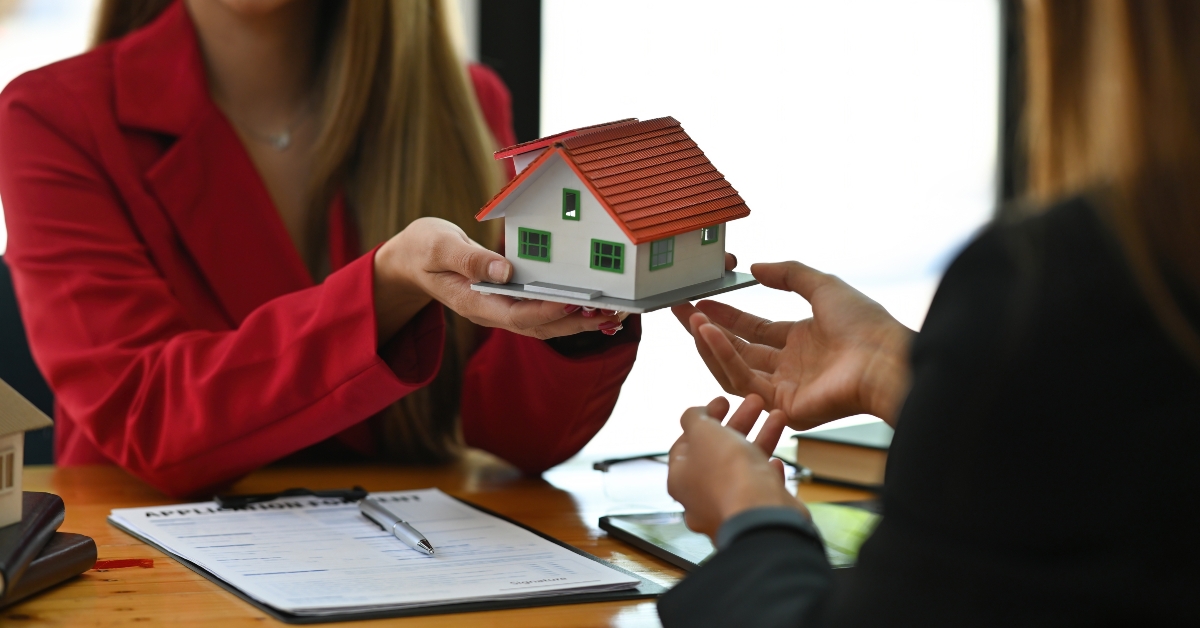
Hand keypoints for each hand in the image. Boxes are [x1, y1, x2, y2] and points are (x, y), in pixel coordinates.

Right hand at [373, 218, 623, 340]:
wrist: (409, 262)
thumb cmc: (423, 250)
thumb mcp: (439, 246)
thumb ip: (469, 258)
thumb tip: (505, 270)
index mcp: (473, 302)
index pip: (518, 314)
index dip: (549, 310)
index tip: (578, 301)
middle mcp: (490, 312)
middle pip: (539, 327)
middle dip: (576, 322)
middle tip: (613, 311)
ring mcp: (499, 310)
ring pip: (544, 325)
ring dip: (579, 321)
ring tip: (613, 312)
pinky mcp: (507, 302)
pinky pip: (541, 314)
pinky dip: (568, 312)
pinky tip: (592, 305)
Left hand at [666, 394, 801, 540]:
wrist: (762, 516)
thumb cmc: (727, 473)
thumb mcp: (703, 432)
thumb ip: (695, 419)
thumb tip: (693, 415)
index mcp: (680, 478)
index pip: (686, 442)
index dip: (705, 418)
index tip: (723, 402)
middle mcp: (700, 497)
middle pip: (718, 452)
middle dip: (738, 424)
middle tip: (755, 404)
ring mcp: (728, 508)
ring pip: (743, 468)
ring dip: (761, 439)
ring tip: (778, 417)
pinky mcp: (755, 516)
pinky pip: (759, 491)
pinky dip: (767, 473)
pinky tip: (776, 462)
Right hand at [671, 261, 912, 428]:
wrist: (884, 359)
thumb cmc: (865, 326)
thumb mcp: (823, 286)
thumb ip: (789, 274)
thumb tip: (755, 268)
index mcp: (801, 341)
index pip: (752, 330)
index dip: (726, 315)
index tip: (700, 301)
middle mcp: (789, 367)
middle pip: (736, 350)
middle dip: (706, 330)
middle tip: (680, 311)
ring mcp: (784, 388)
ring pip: (733, 368)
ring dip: (710, 344)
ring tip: (693, 321)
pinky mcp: (780, 406)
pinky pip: (743, 381)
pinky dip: (723, 358)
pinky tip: (710, 334)